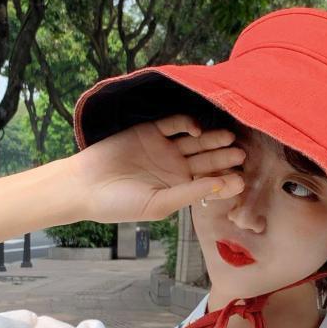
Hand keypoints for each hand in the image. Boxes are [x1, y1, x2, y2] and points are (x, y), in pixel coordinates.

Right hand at [65, 113, 245, 223]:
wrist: (85, 186)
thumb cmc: (119, 204)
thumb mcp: (159, 204)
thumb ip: (188, 193)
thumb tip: (218, 186)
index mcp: (180, 189)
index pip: (209, 184)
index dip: (225, 183)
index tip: (240, 182)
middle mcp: (176, 168)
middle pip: (207, 160)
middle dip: (224, 158)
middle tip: (241, 155)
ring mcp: (165, 148)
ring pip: (196, 142)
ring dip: (212, 140)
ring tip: (229, 139)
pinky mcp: (151, 131)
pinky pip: (174, 124)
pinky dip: (187, 124)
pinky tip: (197, 129)